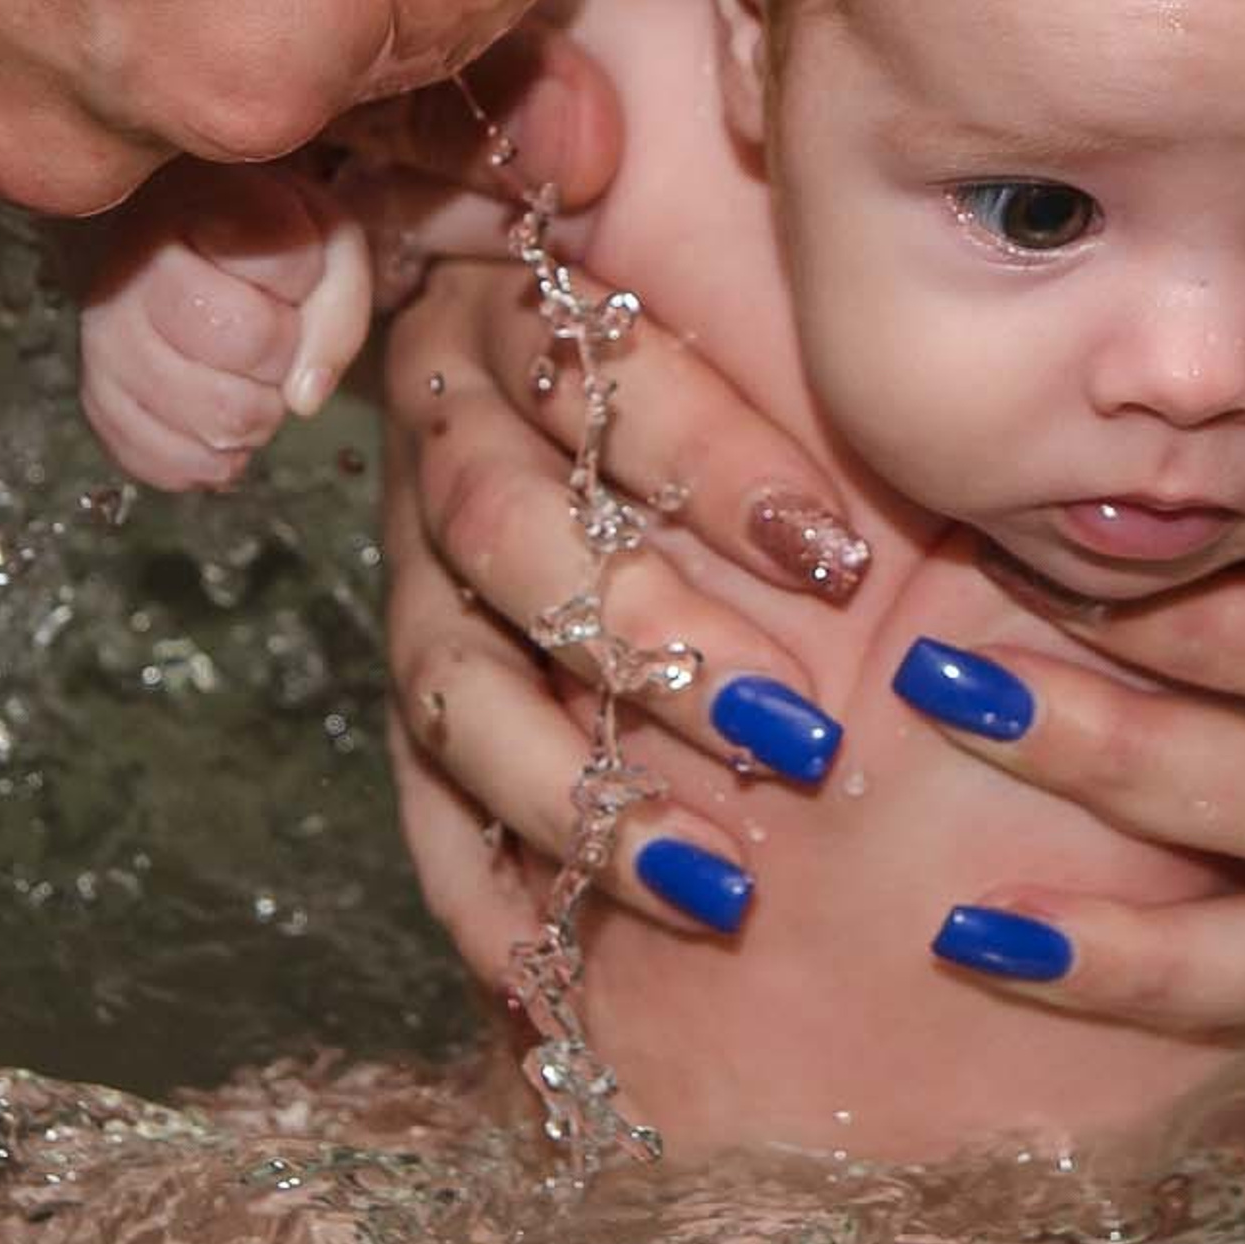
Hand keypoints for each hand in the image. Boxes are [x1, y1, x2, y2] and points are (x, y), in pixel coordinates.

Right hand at [75, 160, 368, 489]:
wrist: (182, 248)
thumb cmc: (268, 242)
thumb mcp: (328, 243)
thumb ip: (340, 307)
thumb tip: (304, 400)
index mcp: (197, 203)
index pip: (282, 264)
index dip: (305, 285)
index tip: (288, 274)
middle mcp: (132, 266)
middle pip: (247, 343)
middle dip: (284, 354)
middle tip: (272, 340)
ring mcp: (102, 336)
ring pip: (213, 417)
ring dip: (254, 416)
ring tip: (246, 380)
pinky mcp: (95, 396)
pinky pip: (163, 459)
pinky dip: (208, 458)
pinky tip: (215, 422)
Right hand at [380, 256, 872, 976]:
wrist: (528, 328)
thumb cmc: (692, 319)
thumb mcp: (726, 278)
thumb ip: (763, 284)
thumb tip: (791, 260)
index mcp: (520, 316)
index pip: (604, 379)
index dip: (716, 467)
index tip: (839, 555)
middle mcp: (444, 442)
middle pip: (514, 540)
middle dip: (652, 643)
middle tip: (793, 735)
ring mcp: (409, 577)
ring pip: (456, 684)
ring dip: (578, 795)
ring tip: (714, 884)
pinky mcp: (405, 690)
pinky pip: (414, 799)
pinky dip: (482, 893)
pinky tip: (552, 983)